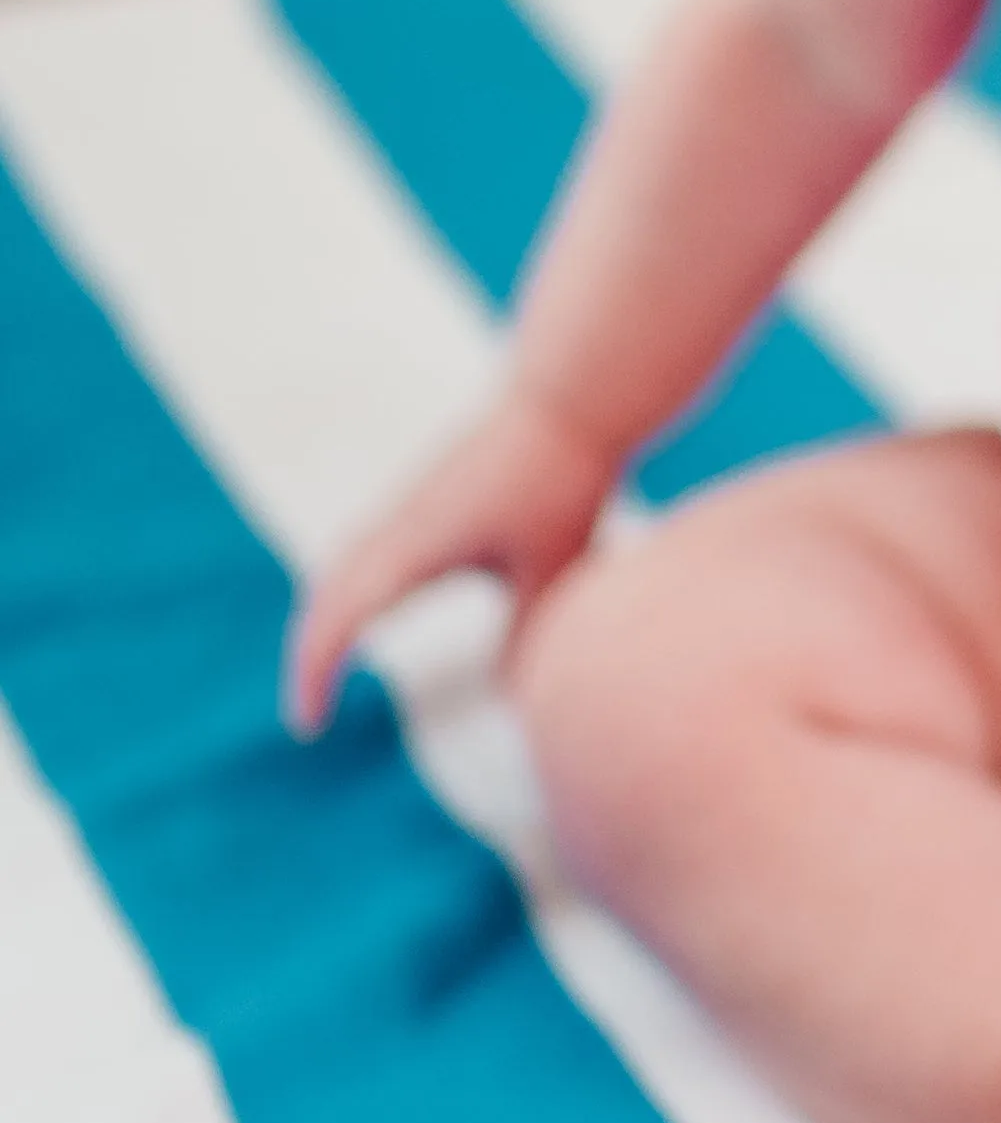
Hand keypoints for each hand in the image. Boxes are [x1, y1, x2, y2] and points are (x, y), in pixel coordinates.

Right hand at [282, 380, 620, 738]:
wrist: (570, 396)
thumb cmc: (564, 476)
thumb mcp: (554, 565)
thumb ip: (530, 631)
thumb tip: (513, 698)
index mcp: (418, 542)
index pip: (342, 617)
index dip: (316, 672)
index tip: (308, 726)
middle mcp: (401, 522)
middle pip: (327, 595)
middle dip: (310, 654)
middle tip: (308, 713)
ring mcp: (410, 502)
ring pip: (345, 565)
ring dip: (327, 615)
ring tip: (325, 666)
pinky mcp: (428, 490)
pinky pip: (370, 543)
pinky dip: (353, 581)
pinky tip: (373, 601)